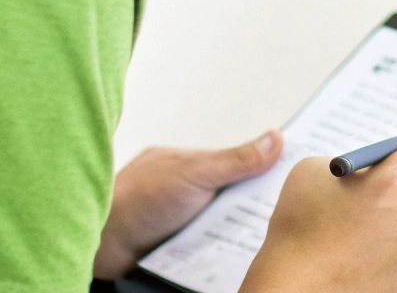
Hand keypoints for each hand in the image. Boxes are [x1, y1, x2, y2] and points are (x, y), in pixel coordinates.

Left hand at [94, 131, 284, 278]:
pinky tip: (236, 257)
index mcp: (196, 165)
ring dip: (240, 233)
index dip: (269, 165)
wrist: (97, 241)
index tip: (299, 166)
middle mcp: (192, 192)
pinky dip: (223, 253)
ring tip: (266, 238)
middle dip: (258, 206)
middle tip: (286, 211)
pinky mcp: (181, 249)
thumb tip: (274, 139)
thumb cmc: (134, 198)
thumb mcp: (194, 173)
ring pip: (228, 227)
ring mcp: (186, 221)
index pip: (242, 161)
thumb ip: (235, 160)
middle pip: (239, 198)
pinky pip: (213, 250)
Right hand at [241, 133, 396, 292]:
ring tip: (351, 246)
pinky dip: (385, 263)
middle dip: (392, 201)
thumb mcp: (312, 173)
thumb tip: (367, 174)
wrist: (294, 291)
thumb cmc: (298, 231)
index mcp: (394, 182)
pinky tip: (356, 267)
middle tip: (362, 211)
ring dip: (387, 234)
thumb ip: (351, 166)